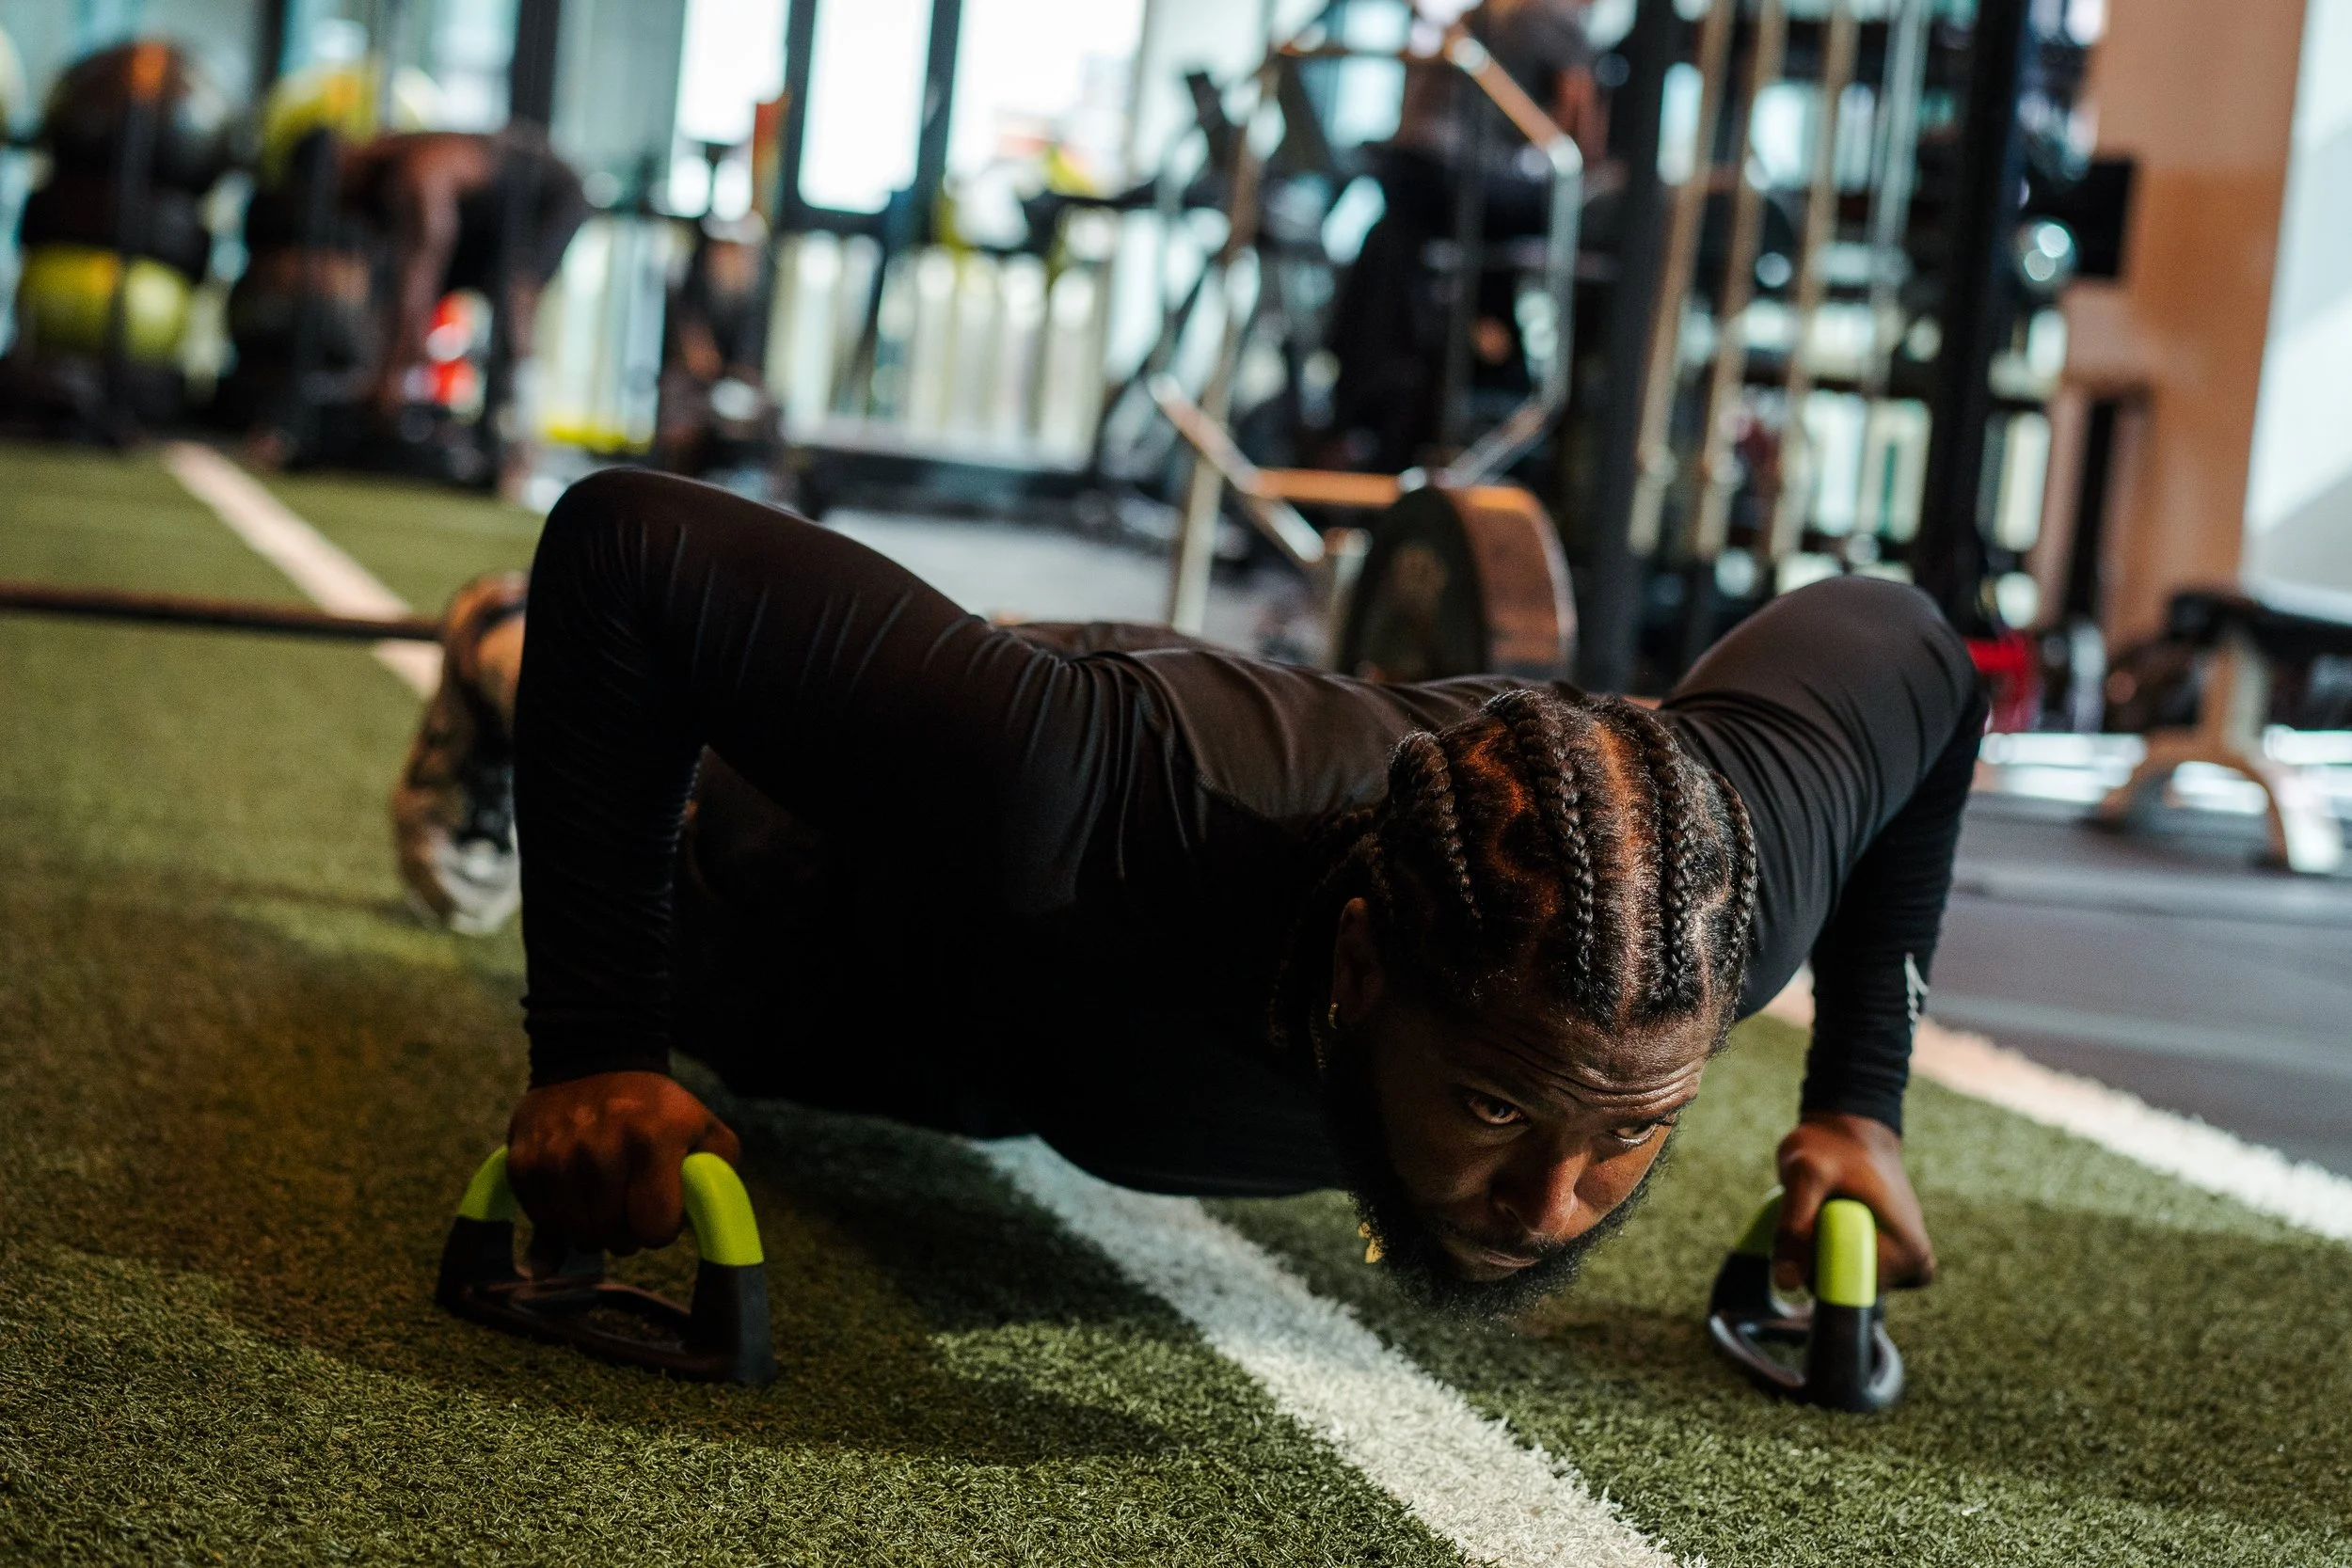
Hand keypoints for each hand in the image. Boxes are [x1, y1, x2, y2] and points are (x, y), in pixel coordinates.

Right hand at [505, 1071, 741, 1256]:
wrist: (593, 1059)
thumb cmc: (655, 1108)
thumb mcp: (703, 1130)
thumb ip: (716, 1181)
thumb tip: (699, 1230)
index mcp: (653, 1139)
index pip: (655, 1229)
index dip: (662, 1228)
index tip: (661, 1209)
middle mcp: (600, 1148)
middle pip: (614, 1238)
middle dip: (628, 1231)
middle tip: (631, 1201)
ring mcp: (557, 1156)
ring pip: (578, 1235)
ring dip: (594, 1226)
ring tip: (604, 1194)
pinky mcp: (523, 1163)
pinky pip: (543, 1221)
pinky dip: (561, 1216)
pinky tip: (576, 1189)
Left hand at [1772, 1111, 1936, 1293]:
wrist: (1849, 1128)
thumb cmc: (1829, 1146)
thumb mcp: (1804, 1177)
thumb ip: (1793, 1229)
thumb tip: (1786, 1284)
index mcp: (1908, 1256)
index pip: (1844, 1293)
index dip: (1815, 1260)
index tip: (1818, 1216)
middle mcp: (1914, 1266)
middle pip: (1841, 1289)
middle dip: (1816, 1252)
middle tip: (1820, 1205)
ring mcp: (1902, 1263)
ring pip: (1838, 1278)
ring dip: (1821, 1245)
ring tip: (1830, 1204)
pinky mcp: (1888, 1257)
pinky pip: (1843, 1269)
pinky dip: (1827, 1247)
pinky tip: (1834, 1215)